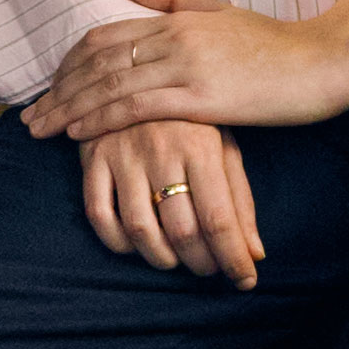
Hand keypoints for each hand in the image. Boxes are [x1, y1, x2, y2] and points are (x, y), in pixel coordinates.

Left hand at [28, 0, 348, 142]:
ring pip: (109, 84)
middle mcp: (175, 37)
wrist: (324, 61)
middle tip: (29, 114)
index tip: (50, 86)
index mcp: (178, 19)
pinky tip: (77, 133)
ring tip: (39, 129)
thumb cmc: (277, 45)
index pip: (104, 35)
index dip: (69, 62)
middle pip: (97, 61)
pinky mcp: (201, 97)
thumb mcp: (220, 12)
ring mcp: (186, 66)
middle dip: (58, 89)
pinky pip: (137, 106)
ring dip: (67, 108)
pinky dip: (100, 118)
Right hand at [70, 116, 265, 283]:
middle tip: (209, 269)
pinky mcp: (92, 156)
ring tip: (175, 260)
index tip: (245, 281)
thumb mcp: (223, 146)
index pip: (220, 217)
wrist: (135, 68)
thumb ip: (240, 199)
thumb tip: (256, 253)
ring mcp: (123, 153)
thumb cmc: (190, 117)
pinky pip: (98, 214)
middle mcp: (162, 150)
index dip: (233, 258)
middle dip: (200, 262)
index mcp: (201, 145)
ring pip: (139, 228)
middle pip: (182, 229)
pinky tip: (135, 244)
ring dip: (160, 258)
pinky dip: (117, 241)